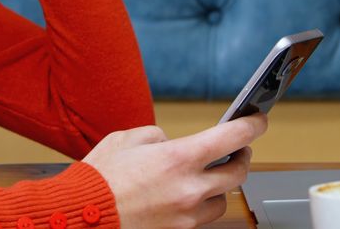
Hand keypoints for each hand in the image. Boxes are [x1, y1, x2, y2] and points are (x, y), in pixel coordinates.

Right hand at [82, 114, 267, 228]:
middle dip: (242, 156)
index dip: (252, 126)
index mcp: (179, 158)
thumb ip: (156, 135)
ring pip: (224, 199)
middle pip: (239, 172)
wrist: (82, 216)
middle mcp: (189, 188)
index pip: (233, 137)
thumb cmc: (99, 179)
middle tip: (237, 149)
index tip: (257, 120)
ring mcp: (186, 214)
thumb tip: (170, 143)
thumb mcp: (127, 139)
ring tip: (210, 175)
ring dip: (222, 185)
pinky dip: (202, 205)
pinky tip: (190, 196)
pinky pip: (203, 218)